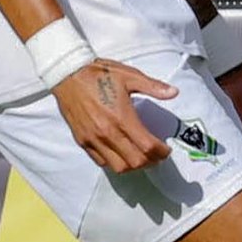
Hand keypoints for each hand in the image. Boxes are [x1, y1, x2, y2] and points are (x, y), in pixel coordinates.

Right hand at [53, 60, 177, 172]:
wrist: (68, 74)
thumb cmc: (98, 74)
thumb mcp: (129, 76)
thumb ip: (153, 87)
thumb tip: (173, 92)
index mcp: (122, 117)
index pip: (147, 146)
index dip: (162, 152)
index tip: (166, 150)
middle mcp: (107, 132)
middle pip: (136, 161)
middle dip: (151, 161)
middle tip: (158, 155)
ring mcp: (94, 139)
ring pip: (119, 167)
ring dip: (134, 166)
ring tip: (141, 157)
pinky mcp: (83, 141)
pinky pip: (102, 161)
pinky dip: (115, 162)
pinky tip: (122, 153)